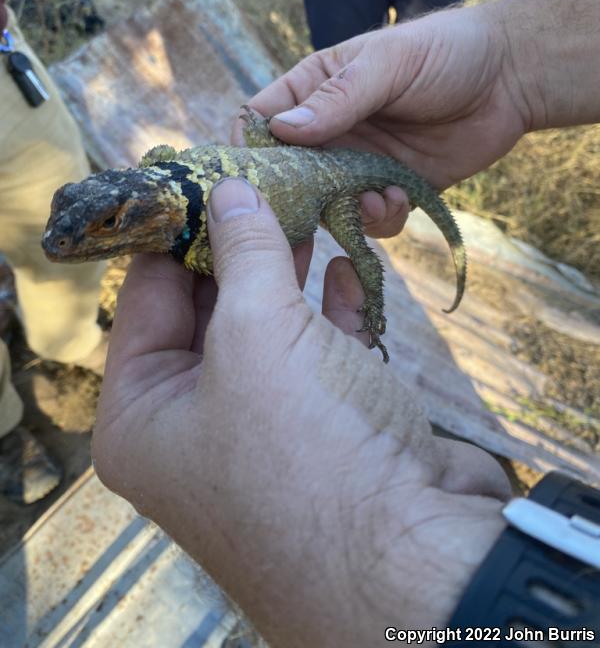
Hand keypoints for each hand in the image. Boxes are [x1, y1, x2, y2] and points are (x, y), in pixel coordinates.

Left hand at [93, 178, 509, 647]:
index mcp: (143, 415)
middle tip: (266, 180)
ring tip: (310, 205)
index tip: (207, 171)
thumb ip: (242, 253)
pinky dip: (333, 312)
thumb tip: (227, 187)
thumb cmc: (305, 447)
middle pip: (210, 310)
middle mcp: (194, 427)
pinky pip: (318, 356)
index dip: (177, 228)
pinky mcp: (325, 431)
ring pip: (271, 329)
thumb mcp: (257, 335)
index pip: (147, 296)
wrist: (414, 557)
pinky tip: (349, 267)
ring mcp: (264, 430)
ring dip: (293, 272)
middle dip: (243, 245)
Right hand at [235, 6, 526, 237]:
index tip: (256, 177)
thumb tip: (280, 130)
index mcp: (314, 90)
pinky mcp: (390, 189)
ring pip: (327, 205)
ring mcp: (358, 163)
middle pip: (288, 175)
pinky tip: (399, 197)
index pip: (259, 121)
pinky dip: (378, 218)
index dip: (249, 150)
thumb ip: (337, 98)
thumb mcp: (387, 64)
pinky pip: (369, 220)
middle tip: (320, 203)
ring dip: (345, 210)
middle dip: (299, 196)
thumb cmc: (444, 52)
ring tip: (376, 196)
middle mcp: (329, 132)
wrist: (509, 78)